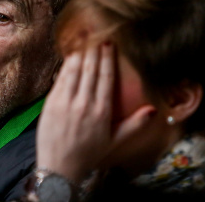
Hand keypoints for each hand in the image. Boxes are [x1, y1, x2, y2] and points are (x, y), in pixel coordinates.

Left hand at [36, 43, 151, 182]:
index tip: (109, 45)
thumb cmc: (89, 154)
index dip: (107, 59)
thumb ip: (134, 125)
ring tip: (84, 42)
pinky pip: (60, 80)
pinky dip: (65, 67)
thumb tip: (153, 110)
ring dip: (80, 55)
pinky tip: (69, 57)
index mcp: (102, 112)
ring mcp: (66, 103)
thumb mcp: (115, 142)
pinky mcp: (51, 104)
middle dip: (94, 52)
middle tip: (96, 37)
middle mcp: (85, 104)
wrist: (59, 167)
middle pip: (90, 71)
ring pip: (74, 72)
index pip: (106, 78)